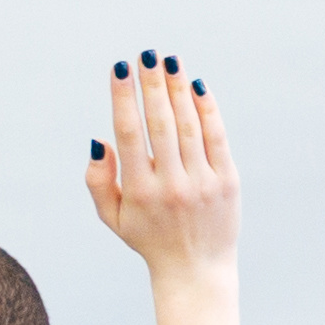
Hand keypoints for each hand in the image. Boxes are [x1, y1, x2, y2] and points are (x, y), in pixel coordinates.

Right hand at [84, 49, 243, 324]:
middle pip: (160, 123)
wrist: (195, 270)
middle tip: (146, 54)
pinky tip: (197, 86)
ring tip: (170, 62)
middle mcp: (171, 185)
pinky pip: (217, 138)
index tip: (119, 68)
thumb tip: (100, 141)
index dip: (123, 97)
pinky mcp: (227, 182)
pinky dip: (207, 110)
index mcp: (139, 191)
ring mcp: (202, 183)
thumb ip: (97, 180)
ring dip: (178, 90)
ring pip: (189, 126)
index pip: (129, 133)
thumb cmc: (148, 238)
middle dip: (152, 84)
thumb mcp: (112, 217)